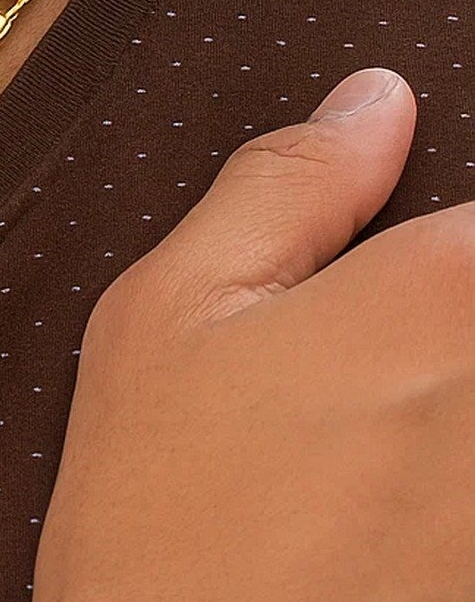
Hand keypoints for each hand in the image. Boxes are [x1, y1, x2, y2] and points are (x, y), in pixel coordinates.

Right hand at [24, 69, 474, 601]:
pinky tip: (386, 471)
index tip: (403, 255)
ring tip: (367, 408)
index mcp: (433, 299)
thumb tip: (376, 101)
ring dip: (448, 377)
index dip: (457, 222)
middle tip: (365, 338)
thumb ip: (289, 184)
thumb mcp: (172, 305)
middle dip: (447, 299)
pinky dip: (452, 455)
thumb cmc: (156, 500)